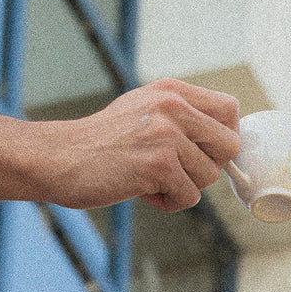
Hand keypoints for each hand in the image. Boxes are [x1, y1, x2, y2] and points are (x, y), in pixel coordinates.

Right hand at [49, 78, 240, 211]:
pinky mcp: (158, 164)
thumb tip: (229, 139)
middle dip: (208, 165)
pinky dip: (168, 202)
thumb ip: (182, 115)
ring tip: (149, 178)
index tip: (204, 150)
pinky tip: (141, 190)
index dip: (224, 135)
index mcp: (170, 89)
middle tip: (176, 168)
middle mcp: (171, 105)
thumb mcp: (143, 109)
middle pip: (229, 145)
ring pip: (209, 176)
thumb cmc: (102, 139)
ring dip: (183, 186)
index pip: (230, 108)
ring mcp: (165, 133)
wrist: (61, 156)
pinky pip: (189, 197)